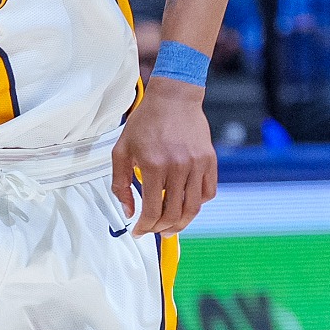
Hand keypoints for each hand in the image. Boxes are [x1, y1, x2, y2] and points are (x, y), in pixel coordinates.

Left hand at [112, 76, 216, 235]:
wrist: (173, 97)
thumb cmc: (145, 121)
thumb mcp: (122, 150)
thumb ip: (120, 184)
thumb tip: (128, 212)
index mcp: (153, 165)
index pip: (152, 211)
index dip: (144, 227)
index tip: (138, 232)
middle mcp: (178, 167)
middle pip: (173, 214)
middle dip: (161, 229)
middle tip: (154, 231)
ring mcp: (197, 164)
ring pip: (193, 208)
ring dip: (181, 223)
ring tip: (172, 228)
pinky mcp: (209, 161)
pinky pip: (208, 192)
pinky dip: (198, 204)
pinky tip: (186, 204)